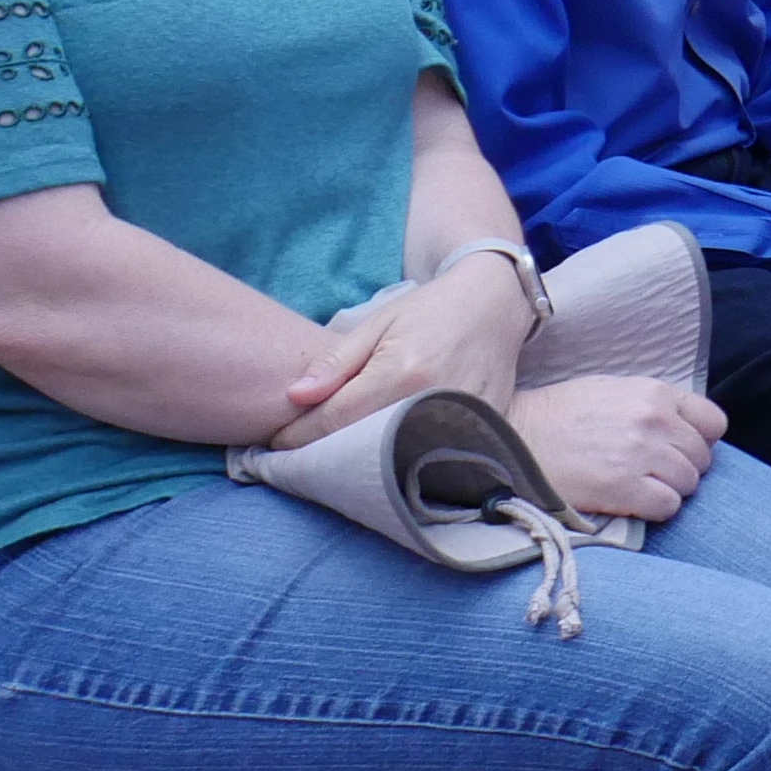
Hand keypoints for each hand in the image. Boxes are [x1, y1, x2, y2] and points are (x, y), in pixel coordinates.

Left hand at [271, 249, 536, 445]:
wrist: (495, 307)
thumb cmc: (430, 311)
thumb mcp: (377, 323)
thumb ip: (336, 362)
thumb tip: (294, 397)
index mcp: (401, 371)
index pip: (335, 419)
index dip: (299, 435)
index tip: (275, 443)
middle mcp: (432, 401)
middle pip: (361, 446)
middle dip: (326, 453)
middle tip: (301, 455)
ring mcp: (461, 421)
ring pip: (395, 458)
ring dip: (362, 462)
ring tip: (337, 458)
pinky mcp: (480, 432)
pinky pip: (429, 458)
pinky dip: (402, 458)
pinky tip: (385, 453)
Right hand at [512, 375, 724, 521]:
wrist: (513, 435)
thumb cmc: (561, 415)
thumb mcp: (613, 390)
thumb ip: (653, 405)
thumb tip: (686, 428)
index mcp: (654, 393)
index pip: (713, 422)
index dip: (700, 440)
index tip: (679, 449)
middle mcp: (653, 420)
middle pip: (701, 458)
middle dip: (683, 469)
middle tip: (653, 473)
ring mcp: (639, 453)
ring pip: (689, 484)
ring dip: (670, 491)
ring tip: (640, 487)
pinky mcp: (623, 486)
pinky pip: (668, 506)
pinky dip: (656, 510)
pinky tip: (633, 502)